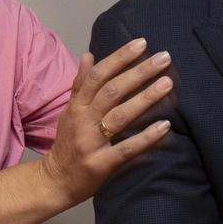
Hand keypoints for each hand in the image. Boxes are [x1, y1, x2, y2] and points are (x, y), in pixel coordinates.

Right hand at [41, 38, 172, 203]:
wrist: (55, 180)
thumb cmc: (67, 143)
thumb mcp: (69, 111)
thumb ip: (80, 84)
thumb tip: (88, 55)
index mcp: (77, 106)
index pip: (97, 75)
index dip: (119, 58)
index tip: (141, 43)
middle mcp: (82, 121)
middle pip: (111, 91)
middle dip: (138, 72)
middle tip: (163, 58)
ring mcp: (91, 143)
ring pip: (120, 116)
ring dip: (145, 98)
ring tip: (167, 83)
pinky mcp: (101, 164)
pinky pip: (126, 149)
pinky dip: (146, 137)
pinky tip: (165, 126)